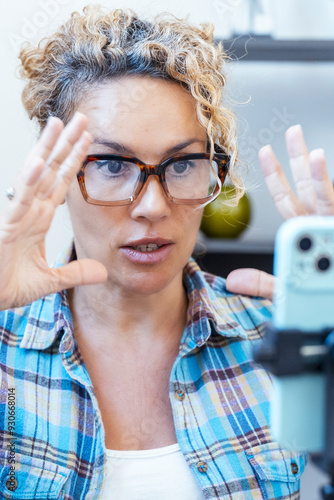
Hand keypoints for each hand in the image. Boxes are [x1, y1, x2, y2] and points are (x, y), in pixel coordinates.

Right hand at [0, 112, 107, 310]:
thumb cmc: (9, 286)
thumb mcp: (51, 281)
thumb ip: (76, 274)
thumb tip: (103, 272)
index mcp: (40, 218)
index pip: (61, 182)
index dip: (74, 160)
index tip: (89, 139)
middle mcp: (30, 210)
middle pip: (51, 170)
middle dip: (66, 144)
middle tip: (82, 118)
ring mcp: (18, 215)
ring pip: (34, 176)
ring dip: (46, 149)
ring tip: (58, 123)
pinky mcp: (7, 226)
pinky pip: (19, 201)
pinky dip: (29, 182)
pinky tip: (39, 163)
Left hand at [226, 124, 333, 299]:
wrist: (333, 307)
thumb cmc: (322, 299)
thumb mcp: (288, 290)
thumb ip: (263, 284)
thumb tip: (233, 281)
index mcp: (303, 233)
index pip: (287, 199)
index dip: (276, 175)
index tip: (264, 152)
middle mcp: (321, 225)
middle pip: (307, 186)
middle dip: (299, 159)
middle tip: (292, 131)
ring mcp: (333, 228)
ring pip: (327, 195)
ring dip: (319, 173)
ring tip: (313, 153)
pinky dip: (328, 187)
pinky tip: (324, 168)